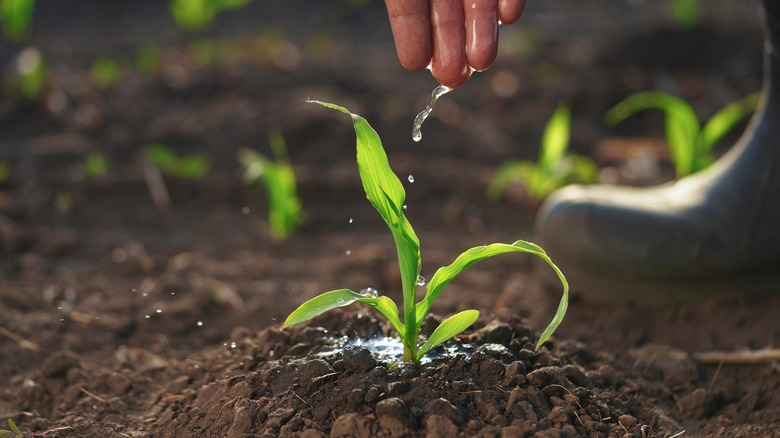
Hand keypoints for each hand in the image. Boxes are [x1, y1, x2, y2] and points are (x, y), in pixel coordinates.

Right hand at [385, 0, 525, 87]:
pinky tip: (510, 17)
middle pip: (446, 9)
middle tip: (453, 78)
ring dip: (482, 28)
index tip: (416, 61)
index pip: (406, 5)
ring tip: (482, 60)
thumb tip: (403, 8)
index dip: (411, 31)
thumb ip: (406, 0)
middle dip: (450, 42)